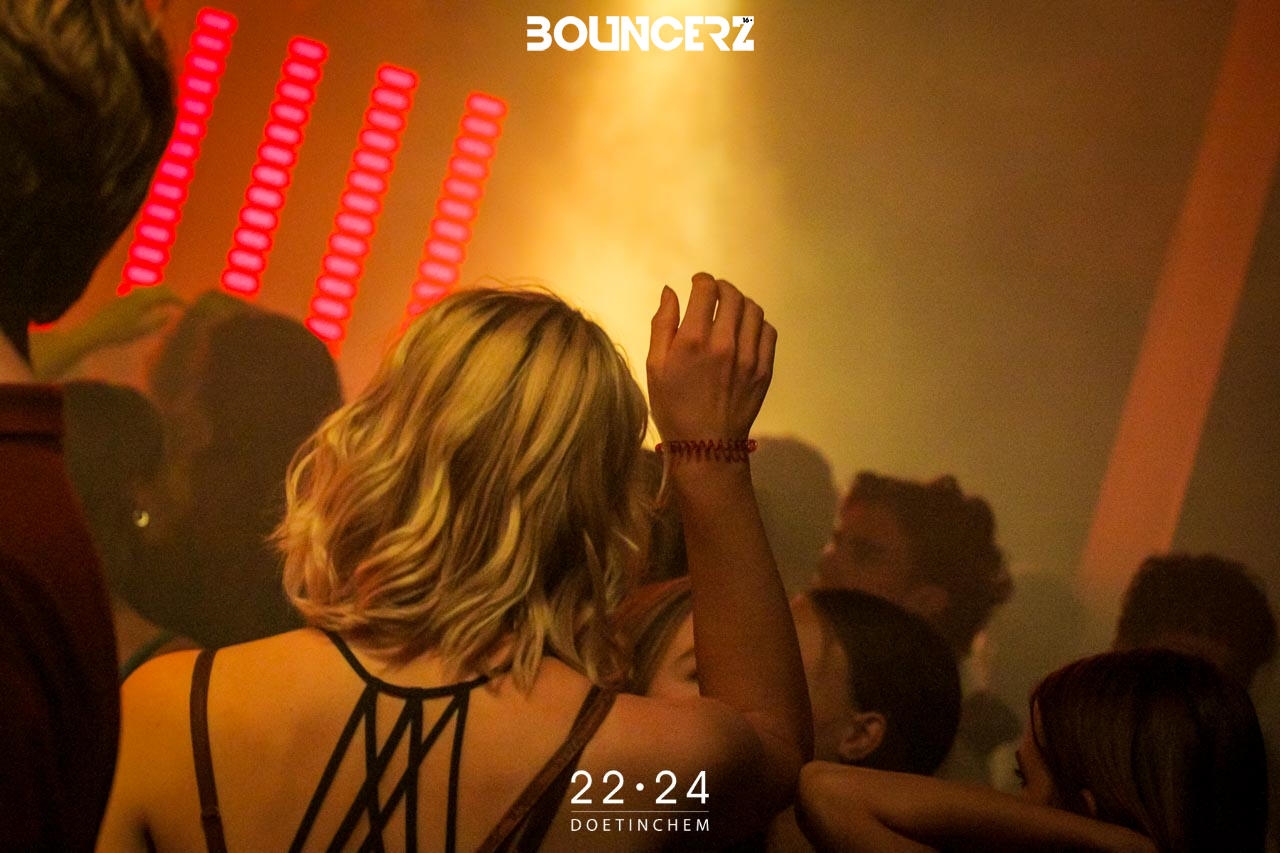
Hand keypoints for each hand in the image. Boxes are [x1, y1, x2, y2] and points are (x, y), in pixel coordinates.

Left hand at [82, 284, 184, 346]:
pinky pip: (142, 293)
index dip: (180, 300)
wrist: (93, 331)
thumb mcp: (141, 331)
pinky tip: (151, 304)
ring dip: (162, 294)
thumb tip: (172, 315)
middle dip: (173, 295)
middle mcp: (136, 294)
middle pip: (160, 289)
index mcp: (143, 300)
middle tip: (182, 303)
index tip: (188, 307)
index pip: (167, 295)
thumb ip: (158, 322)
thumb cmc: (118, 334)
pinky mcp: (122, 299)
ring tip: (170, 302)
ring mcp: (128, 295)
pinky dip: (152, 296)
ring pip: (150, 290)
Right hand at [647, 272, 775, 442]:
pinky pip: (767, 332)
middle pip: (732, 295)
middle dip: (721, 288)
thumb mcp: (655, 367)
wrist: (706, 445)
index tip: (697, 283)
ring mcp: (748, 356)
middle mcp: (724, 342)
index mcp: (693, 340)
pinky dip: (756, 323)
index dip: (702, 280)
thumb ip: (662, 325)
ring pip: (753, 310)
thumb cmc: (673, 407)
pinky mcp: (764, 369)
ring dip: (740, 303)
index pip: (706, 290)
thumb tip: (670, 292)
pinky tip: (745, 331)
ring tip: (730, 310)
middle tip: (713, 294)